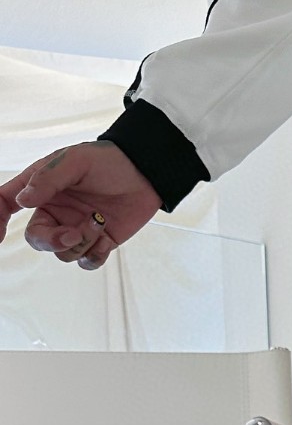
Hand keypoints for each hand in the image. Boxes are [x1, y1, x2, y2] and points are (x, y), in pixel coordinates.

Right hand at [0, 141, 162, 270]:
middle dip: (52, 242)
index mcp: (42, 189)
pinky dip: (95, 255)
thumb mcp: (75, 162)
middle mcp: (56, 211)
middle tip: (71, 234)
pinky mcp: (98, 243)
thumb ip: (48, 180)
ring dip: (82, 242)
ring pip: (64, 253)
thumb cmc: (108, 162)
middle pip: (38, 240)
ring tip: (99, 221)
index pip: (8, 203)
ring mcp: (77, 228)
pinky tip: (106, 237)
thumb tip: (23, 200)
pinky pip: (86, 262)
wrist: (146, 175)